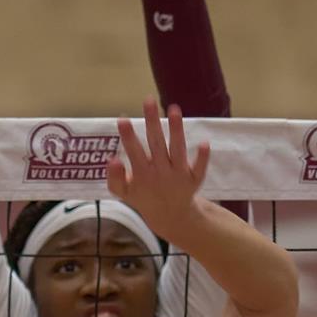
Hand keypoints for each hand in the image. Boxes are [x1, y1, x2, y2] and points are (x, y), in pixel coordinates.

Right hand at [110, 99, 209, 240]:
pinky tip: (204, 143)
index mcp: (142, 174)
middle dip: (152, 122)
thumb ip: (115, 177)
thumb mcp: (123, 192)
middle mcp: (160, 172)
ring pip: (177, 150)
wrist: (170, 216)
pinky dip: (202, 158)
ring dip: (176, 130)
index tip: (122, 119)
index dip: (128, 136)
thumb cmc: (143, 197)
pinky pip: (199, 168)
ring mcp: (178, 175)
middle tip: (148, 100)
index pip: (134, 151)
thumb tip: (112, 159)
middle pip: (156, 143)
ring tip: (174, 109)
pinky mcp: (194, 179)